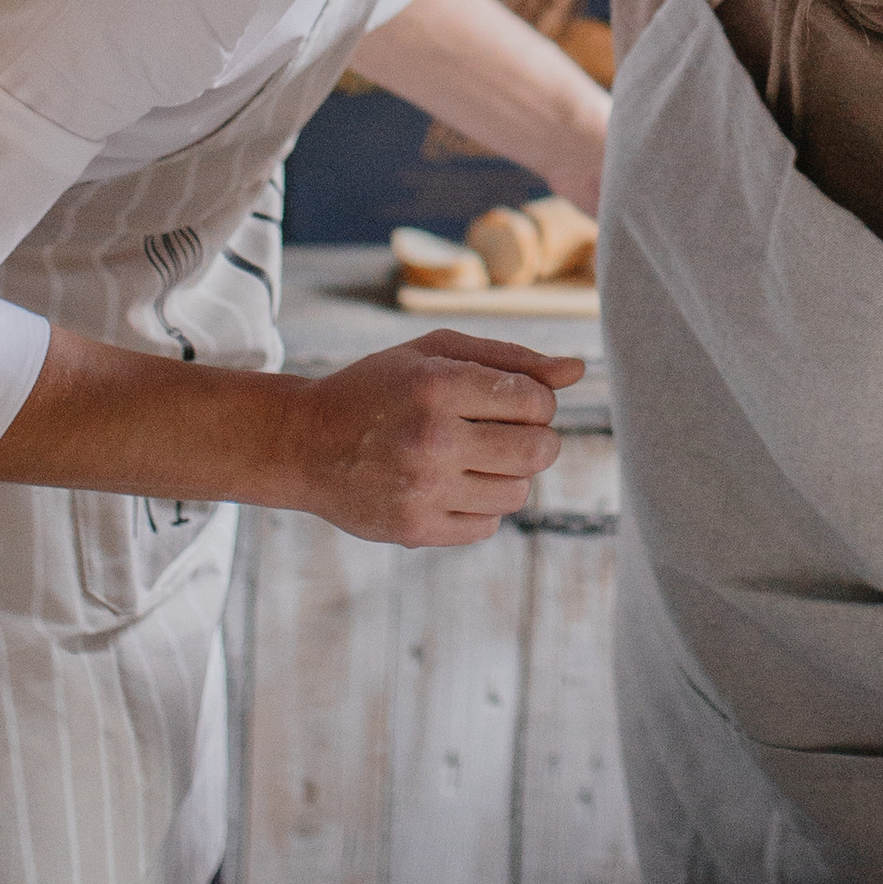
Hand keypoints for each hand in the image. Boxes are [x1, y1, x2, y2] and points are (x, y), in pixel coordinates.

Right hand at [289, 330, 583, 544]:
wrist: (303, 444)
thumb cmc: (379, 388)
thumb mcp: (434, 353)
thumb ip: (510, 358)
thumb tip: (579, 371)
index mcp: (437, 385)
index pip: (536, 402)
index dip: (538, 401)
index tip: (514, 401)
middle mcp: (431, 440)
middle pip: (539, 451)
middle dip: (536, 439)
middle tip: (506, 432)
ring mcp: (422, 490)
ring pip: (519, 492)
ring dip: (509, 474)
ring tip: (475, 458)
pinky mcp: (415, 530)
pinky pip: (488, 525)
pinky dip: (482, 506)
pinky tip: (453, 484)